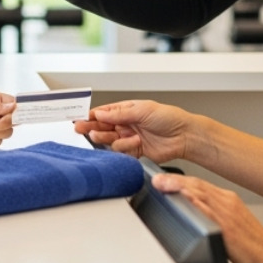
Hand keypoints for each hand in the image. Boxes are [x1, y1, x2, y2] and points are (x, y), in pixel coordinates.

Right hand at [73, 99, 194, 163]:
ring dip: (107, 138)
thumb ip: (119, 114)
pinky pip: (121, 152)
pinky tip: (134, 142)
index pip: (103, 112)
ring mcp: (129, 138)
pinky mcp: (134, 152)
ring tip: (104, 135)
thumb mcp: (142, 110)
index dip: (90, 115)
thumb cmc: (168, 117)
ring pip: (109, 140)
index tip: (78, 117)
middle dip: (91, 127)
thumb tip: (100, 113)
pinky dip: (124, 148)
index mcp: (126, 110)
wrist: (184, 136)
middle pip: (102, 127)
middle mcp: (126, 124)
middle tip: (81, 128)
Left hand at [153, 172, 262, 262]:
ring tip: (162, 184)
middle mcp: (228, 203)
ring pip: (201, 194)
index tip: (163, 179)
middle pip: (197, 186)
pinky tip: (184, 200)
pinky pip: (209, 212)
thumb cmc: (252, 245)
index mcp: (228, 200)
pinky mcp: (228, 228)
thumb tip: (192, 212)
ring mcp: (228, 214)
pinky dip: (196, 204)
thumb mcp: (231, 224)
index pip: (200, 185)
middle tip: (156, 179)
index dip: (179, 180)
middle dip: (174, 181)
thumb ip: (213, 215)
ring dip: (179, 188)